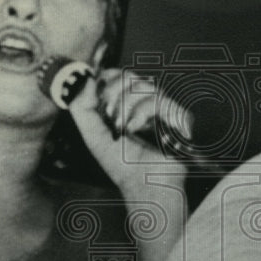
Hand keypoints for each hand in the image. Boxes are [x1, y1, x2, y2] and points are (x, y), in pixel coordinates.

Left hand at [68, 70, 189, 200]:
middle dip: (113, 95)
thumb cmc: (122, 165)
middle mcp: (145, 103)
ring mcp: (163, 109)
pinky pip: (158, 100)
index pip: (116, 75)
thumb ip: (82, 107)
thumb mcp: (93, 135)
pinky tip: (137, 130)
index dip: (105, 80)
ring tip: (124, 129)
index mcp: (126, 105)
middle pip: (128, 75)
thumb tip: (85, 80)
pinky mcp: (178, 116)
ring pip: (143, 86)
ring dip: (126, 108)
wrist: (144, 185)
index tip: (98, 98)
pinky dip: (142, 114)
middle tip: (111, 118)